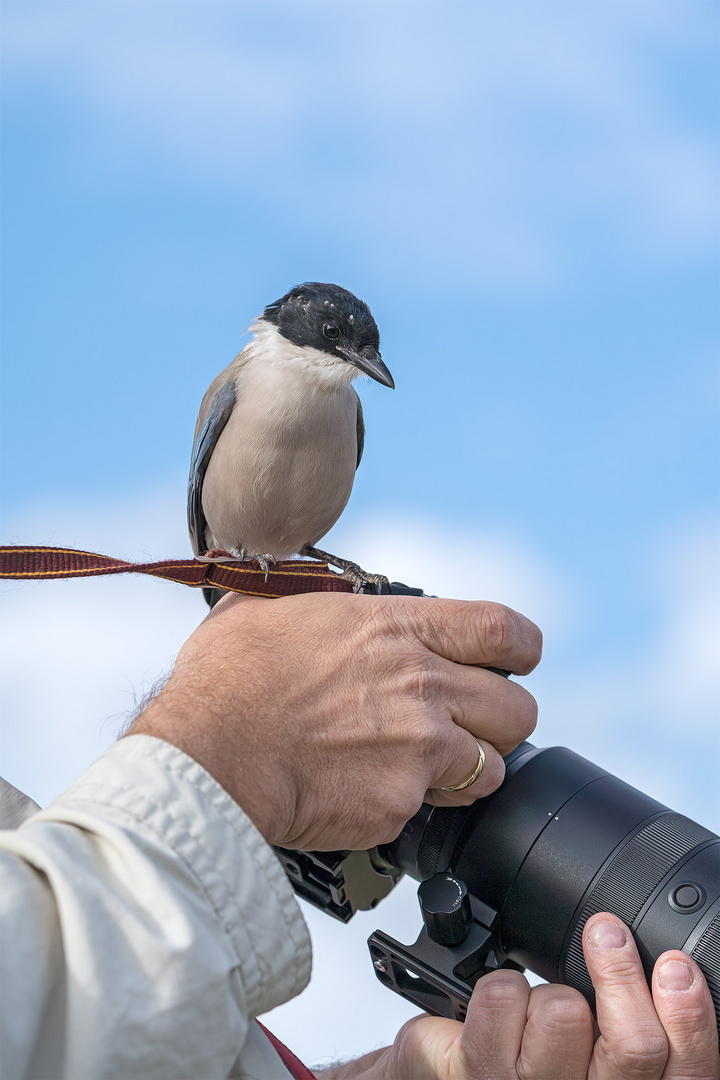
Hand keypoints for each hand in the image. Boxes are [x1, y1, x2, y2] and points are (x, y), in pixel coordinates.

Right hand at [129, 590, 539, 847]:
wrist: (206, 756)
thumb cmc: (228, 678)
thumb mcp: (274, 605)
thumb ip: (320, 595)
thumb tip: (315, 581)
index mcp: (396, 628)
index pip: (503, 630)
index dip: (520, 648)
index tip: (513, 659)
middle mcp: (421, 685)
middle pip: (517, 708)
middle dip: (499, 718)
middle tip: (464, 722)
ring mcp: (418, 750)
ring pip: (491, 768)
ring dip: (464, 769)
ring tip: (415, 763)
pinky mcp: (399, 804)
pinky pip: (432, 810)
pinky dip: (409, 805)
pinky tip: (366, 789)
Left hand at [367, 912, 717, 1079]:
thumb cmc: (535, 1065)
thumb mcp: (593, 1054)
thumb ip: (627, 1020)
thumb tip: (671, 962)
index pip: (688, 1073)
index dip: (690, 1019)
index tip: (676, 968)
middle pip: (633, 1045)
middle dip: (620, 974)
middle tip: (608, 934)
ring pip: (563, 1012)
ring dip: (547, 988)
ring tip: (535, 1000)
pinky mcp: (476, 1074)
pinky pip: (501, 998)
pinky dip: (499, 982)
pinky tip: (497, 1003)